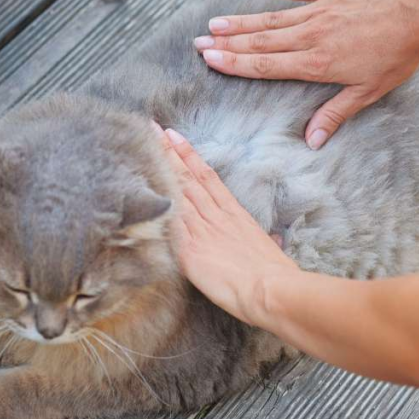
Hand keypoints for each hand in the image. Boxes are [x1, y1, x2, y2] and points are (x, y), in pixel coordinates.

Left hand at [154, 124, 299, 324]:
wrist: (271, 288)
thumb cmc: (276, 274)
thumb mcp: (271, 251)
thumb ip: (266, 242)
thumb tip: (273, 242)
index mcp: (235, 214)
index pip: (208, 177)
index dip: (190, 155)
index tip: (176, 137)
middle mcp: (216, 216)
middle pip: (188, 177)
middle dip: (169, 152)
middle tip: (152, 129)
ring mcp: (201, 230)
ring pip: (178, 191)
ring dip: (160, 168)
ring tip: (145, 147)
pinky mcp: (189, 249)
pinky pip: (169, 221)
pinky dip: (157, 202)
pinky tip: (142, 188)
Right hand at [193, 0, 418, 148]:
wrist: (417, 16)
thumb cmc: (396, 56)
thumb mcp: (367, 92)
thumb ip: (335, 114)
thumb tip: (312, 142)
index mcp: (316, 64)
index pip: (266, 66)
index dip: (235, 63)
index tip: (211, 60)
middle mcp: (309, 36)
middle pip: (260, 42)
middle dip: (227, 44)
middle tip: (198, 43)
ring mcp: (317, 10)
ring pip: (270, 18)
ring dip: (240, 22)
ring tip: (214, 24)